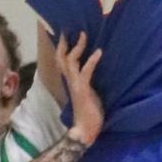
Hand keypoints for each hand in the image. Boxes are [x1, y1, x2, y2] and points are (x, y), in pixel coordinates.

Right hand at [58, 32, 103, 146]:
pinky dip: (92, 61)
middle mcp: (70, 81)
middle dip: (65, 43)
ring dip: (77, 48)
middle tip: (70, 30)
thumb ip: (87, 82)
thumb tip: (91, 72)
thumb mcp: (88, 93)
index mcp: (71, 81)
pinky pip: (85, 72)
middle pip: (62, 58)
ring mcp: (75, 85)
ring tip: (84, 35)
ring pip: (70, 62)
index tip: (66, 34)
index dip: (62, 48)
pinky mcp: (83, 89)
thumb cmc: (89, 114)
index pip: (63, 61)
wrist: (85, 130)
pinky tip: (99, 52)